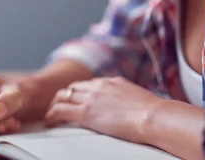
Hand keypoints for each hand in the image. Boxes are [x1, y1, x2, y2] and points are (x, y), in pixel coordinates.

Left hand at [44, 76, 161, 143]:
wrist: (154, 117)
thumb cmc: (155, 114)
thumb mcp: (140, 99)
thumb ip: (130, 100)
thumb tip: (134, 108)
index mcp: (112, 82)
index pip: (89, 83)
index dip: (80, 92)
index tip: (77, 98)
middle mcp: (99, 86)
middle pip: (73, 87)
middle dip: (65, 96)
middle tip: (59, 105)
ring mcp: (91, 98)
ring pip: (63, 96)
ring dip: (55, 104)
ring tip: (51, 113)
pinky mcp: (86, 112)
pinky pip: (61, 111)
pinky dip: (52, 115)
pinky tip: (49, 121)